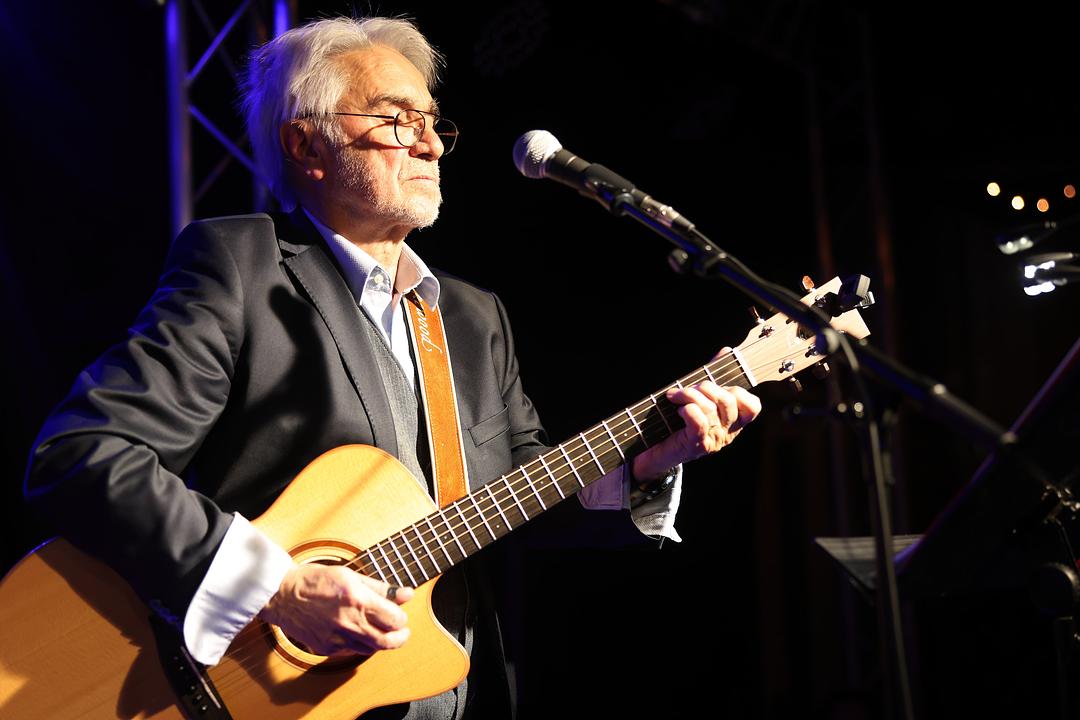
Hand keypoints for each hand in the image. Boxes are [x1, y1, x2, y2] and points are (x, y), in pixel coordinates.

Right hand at [257, 563, 413, 655]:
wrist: (282, 595)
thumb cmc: (315, 580)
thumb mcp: (352, 576)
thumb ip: (381, 588)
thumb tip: (406, 594)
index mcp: (357, 600)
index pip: (394, 619)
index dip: (402, 618)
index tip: (400, 614)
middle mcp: (348, 622)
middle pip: (387, 641)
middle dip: (400, 638)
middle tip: (402, 632)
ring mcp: (337, 638)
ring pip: (371, 649)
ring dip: (381, 642)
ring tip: (381, 630)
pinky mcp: (326, 648)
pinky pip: (352, 651)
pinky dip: (361, 644)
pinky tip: (359, 632)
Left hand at [632, 351, 761, 481]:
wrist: (655, 452)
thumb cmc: (676, 423)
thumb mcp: (698, 398)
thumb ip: (713, 376)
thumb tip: (726, 351)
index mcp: (732, 422)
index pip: (753, 407)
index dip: (740, 391)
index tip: (720, 385)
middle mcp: (726, 433)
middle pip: (729, 401)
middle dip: (707, 387)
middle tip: (688, 388)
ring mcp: (713, 441)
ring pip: (711, 409)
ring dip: (689, 395)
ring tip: (675, 396)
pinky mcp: (696, 446)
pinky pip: (700, 423)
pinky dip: (689, 411)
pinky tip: (679, 409)